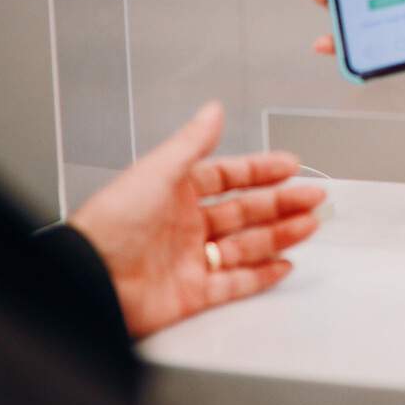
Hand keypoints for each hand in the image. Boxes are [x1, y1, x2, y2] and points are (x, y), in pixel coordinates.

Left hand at [69, 102, 323, 339]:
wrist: (90, 279)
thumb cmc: (111, 223)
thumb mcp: (157, 171)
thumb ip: (192, 142)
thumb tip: (213, 109)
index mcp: (176, 193)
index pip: (228, 177)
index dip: (260, 171)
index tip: (290, 166)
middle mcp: (185, 226)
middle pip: (244, 212)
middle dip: (281, 204)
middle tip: (313, 197)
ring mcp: (191, 260)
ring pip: (246, 246)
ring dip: (279, 235)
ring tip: (309, 226)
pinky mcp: (192, 294)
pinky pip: (234, 283)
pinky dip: (261, 276)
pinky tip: (283, 265)